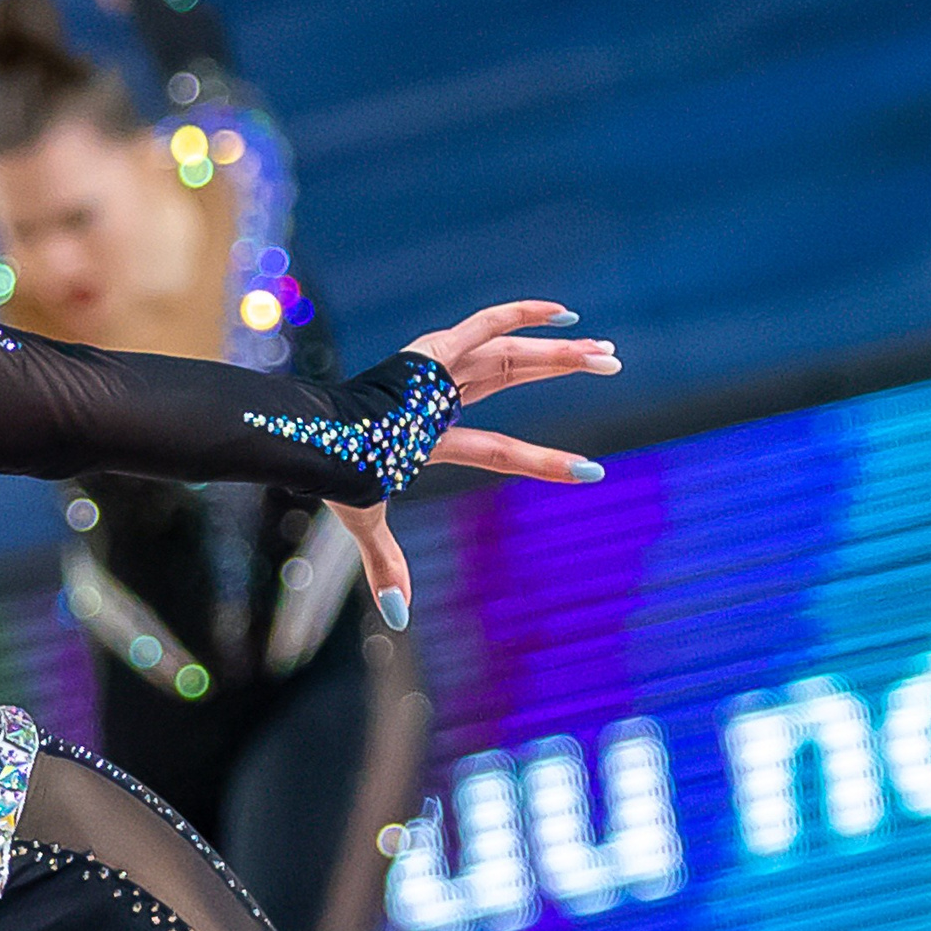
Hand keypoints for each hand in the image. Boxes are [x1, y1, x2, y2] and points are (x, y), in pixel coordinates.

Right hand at [327, 300, 619, 626]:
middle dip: (559, 367)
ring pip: (509, 357)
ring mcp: (436, 373)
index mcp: (428, 433)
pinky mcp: (431, 351)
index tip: (591, 470)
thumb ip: (385, 563)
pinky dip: (522, 315)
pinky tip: (565, 313)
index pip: (497, 449)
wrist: (320, 443)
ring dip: (559, 354)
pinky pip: (484, 325)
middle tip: (610, 360)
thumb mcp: (365, 519)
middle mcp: (438, 396)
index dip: (543, 461)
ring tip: (606, 351)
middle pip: (511, 377)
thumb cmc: (335, 473)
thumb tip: (396, 617)